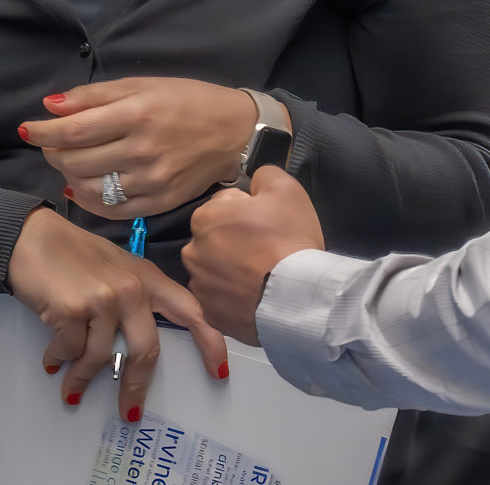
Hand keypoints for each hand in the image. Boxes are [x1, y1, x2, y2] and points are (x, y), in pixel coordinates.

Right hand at [7, 207, 228, 420]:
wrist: (31, 238)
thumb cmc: (73, 255)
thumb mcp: (117, 269)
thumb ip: (136, 298)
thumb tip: (139, 345)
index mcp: (149, 278)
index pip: (191, 311)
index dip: (209, 341)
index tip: (218, 371)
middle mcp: (132, 289)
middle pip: (146, 349)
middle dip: (136, 386)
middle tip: (129, 412)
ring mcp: (103, 299)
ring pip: (102, 357)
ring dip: (82, 378)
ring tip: (70, 387)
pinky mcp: (73, 310)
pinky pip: (70, 352)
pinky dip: (60, 362)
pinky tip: (52, 361)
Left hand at [22, 78, 270, 218]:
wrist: (236, 132)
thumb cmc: (188, 101)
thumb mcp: (144, 86)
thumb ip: (95, 95)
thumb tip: (50, 106)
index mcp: (138, 113)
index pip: (74, 130)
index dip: (43, 132)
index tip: (29, 130)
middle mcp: (143, 149)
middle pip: (76, 161)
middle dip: (54, 153)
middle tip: (54, 145)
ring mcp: (152, 181)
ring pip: (89, 188)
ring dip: (69, 176)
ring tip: (71, 164)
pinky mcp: (160, 203)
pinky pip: (111, 210)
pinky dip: (89, 200)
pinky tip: (85, 187)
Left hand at [181, 166, 324, 346]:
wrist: (296, 294)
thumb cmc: (289, 238)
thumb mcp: (286, 188)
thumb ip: (264, 174)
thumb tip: (255, 180)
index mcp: (205, 218)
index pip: (223, 206)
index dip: (247, 211)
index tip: (265, 223)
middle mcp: (193, 251)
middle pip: (215, 238)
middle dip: (234, 240)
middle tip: (265, 248)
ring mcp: (200, 286)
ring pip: (215, 270)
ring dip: (231, 269)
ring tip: (261, 274)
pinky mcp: (211, 314)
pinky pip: (220, 299)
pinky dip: (233, 297)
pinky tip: (255, 294)